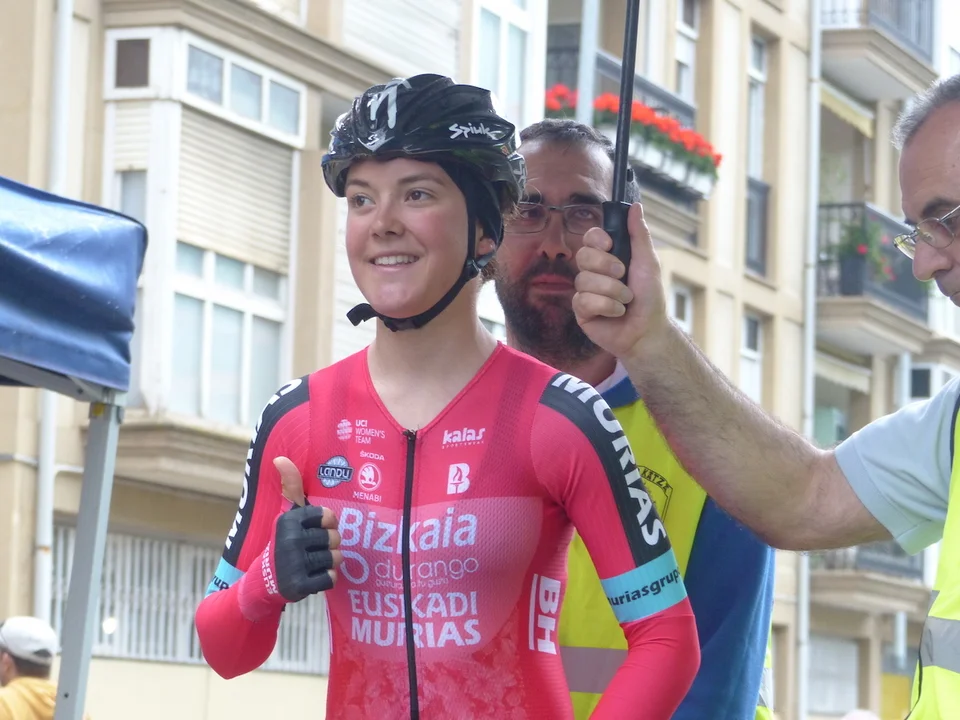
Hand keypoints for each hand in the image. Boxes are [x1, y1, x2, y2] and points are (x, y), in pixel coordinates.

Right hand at [236, 457, 341, 620]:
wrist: (263, 581)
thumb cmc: (284, 542)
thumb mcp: (287, 515)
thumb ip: (290, 487)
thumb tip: (280, 458)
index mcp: (289, 520)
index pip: (329, 516)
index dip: (327, 525)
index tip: (315, 530)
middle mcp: (290, 540)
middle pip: (335, 538)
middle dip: (329, 546)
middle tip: (313, 551)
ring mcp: (294, 564)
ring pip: (336, 558)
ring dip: (329, 563)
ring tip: (312, 564)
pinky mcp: (299, 586)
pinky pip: (331, 578)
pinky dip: (325, 580)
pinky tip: (312, 578)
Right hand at [572, 202, 669, 358]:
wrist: (647, 331)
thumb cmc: (650, 298)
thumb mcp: (648, 262)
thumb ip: (639, 234)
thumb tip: (636, 206)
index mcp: (608, 257)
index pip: (590, 238)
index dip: (596, 239)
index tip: (611, 245)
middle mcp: (594, 272)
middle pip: (583, 255)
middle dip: (607, 266)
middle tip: (623, 275)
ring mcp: (585, 291)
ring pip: (585, 280)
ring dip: (612, 291)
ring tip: (625, 301)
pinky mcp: (581, 311)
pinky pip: (584, 300)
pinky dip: (606, 306)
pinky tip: (617, 313)